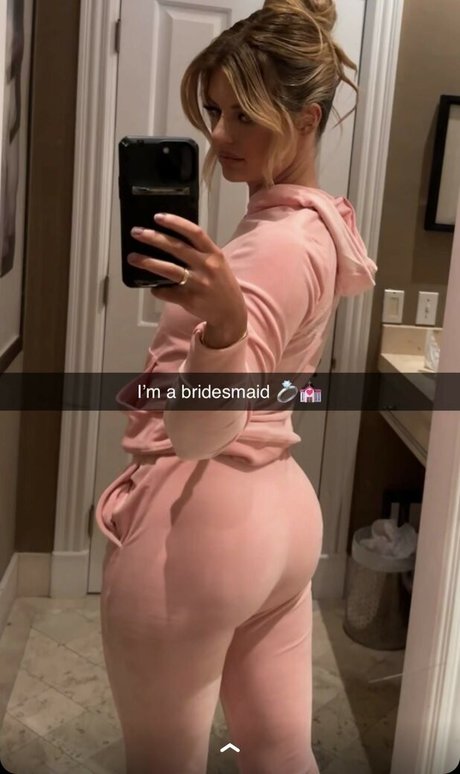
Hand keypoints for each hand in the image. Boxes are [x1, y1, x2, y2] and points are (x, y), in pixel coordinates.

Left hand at [128, 214, 246, 330]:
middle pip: (177, 248)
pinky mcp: (190, 300)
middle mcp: (207, 266)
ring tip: (133, 258)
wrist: (231, 312)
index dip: (176, 223)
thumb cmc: (220, 283)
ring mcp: (198, 284)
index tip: (157, 217)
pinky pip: (167, 292)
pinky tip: (152, 288)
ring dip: (149, 262)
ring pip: (170, 270)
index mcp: (214, 253)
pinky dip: (157, 290)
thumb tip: (168, 240)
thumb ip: (198, 252)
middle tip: (136, 233)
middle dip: (154, 238)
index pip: (194, 233)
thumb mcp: (216, 263)